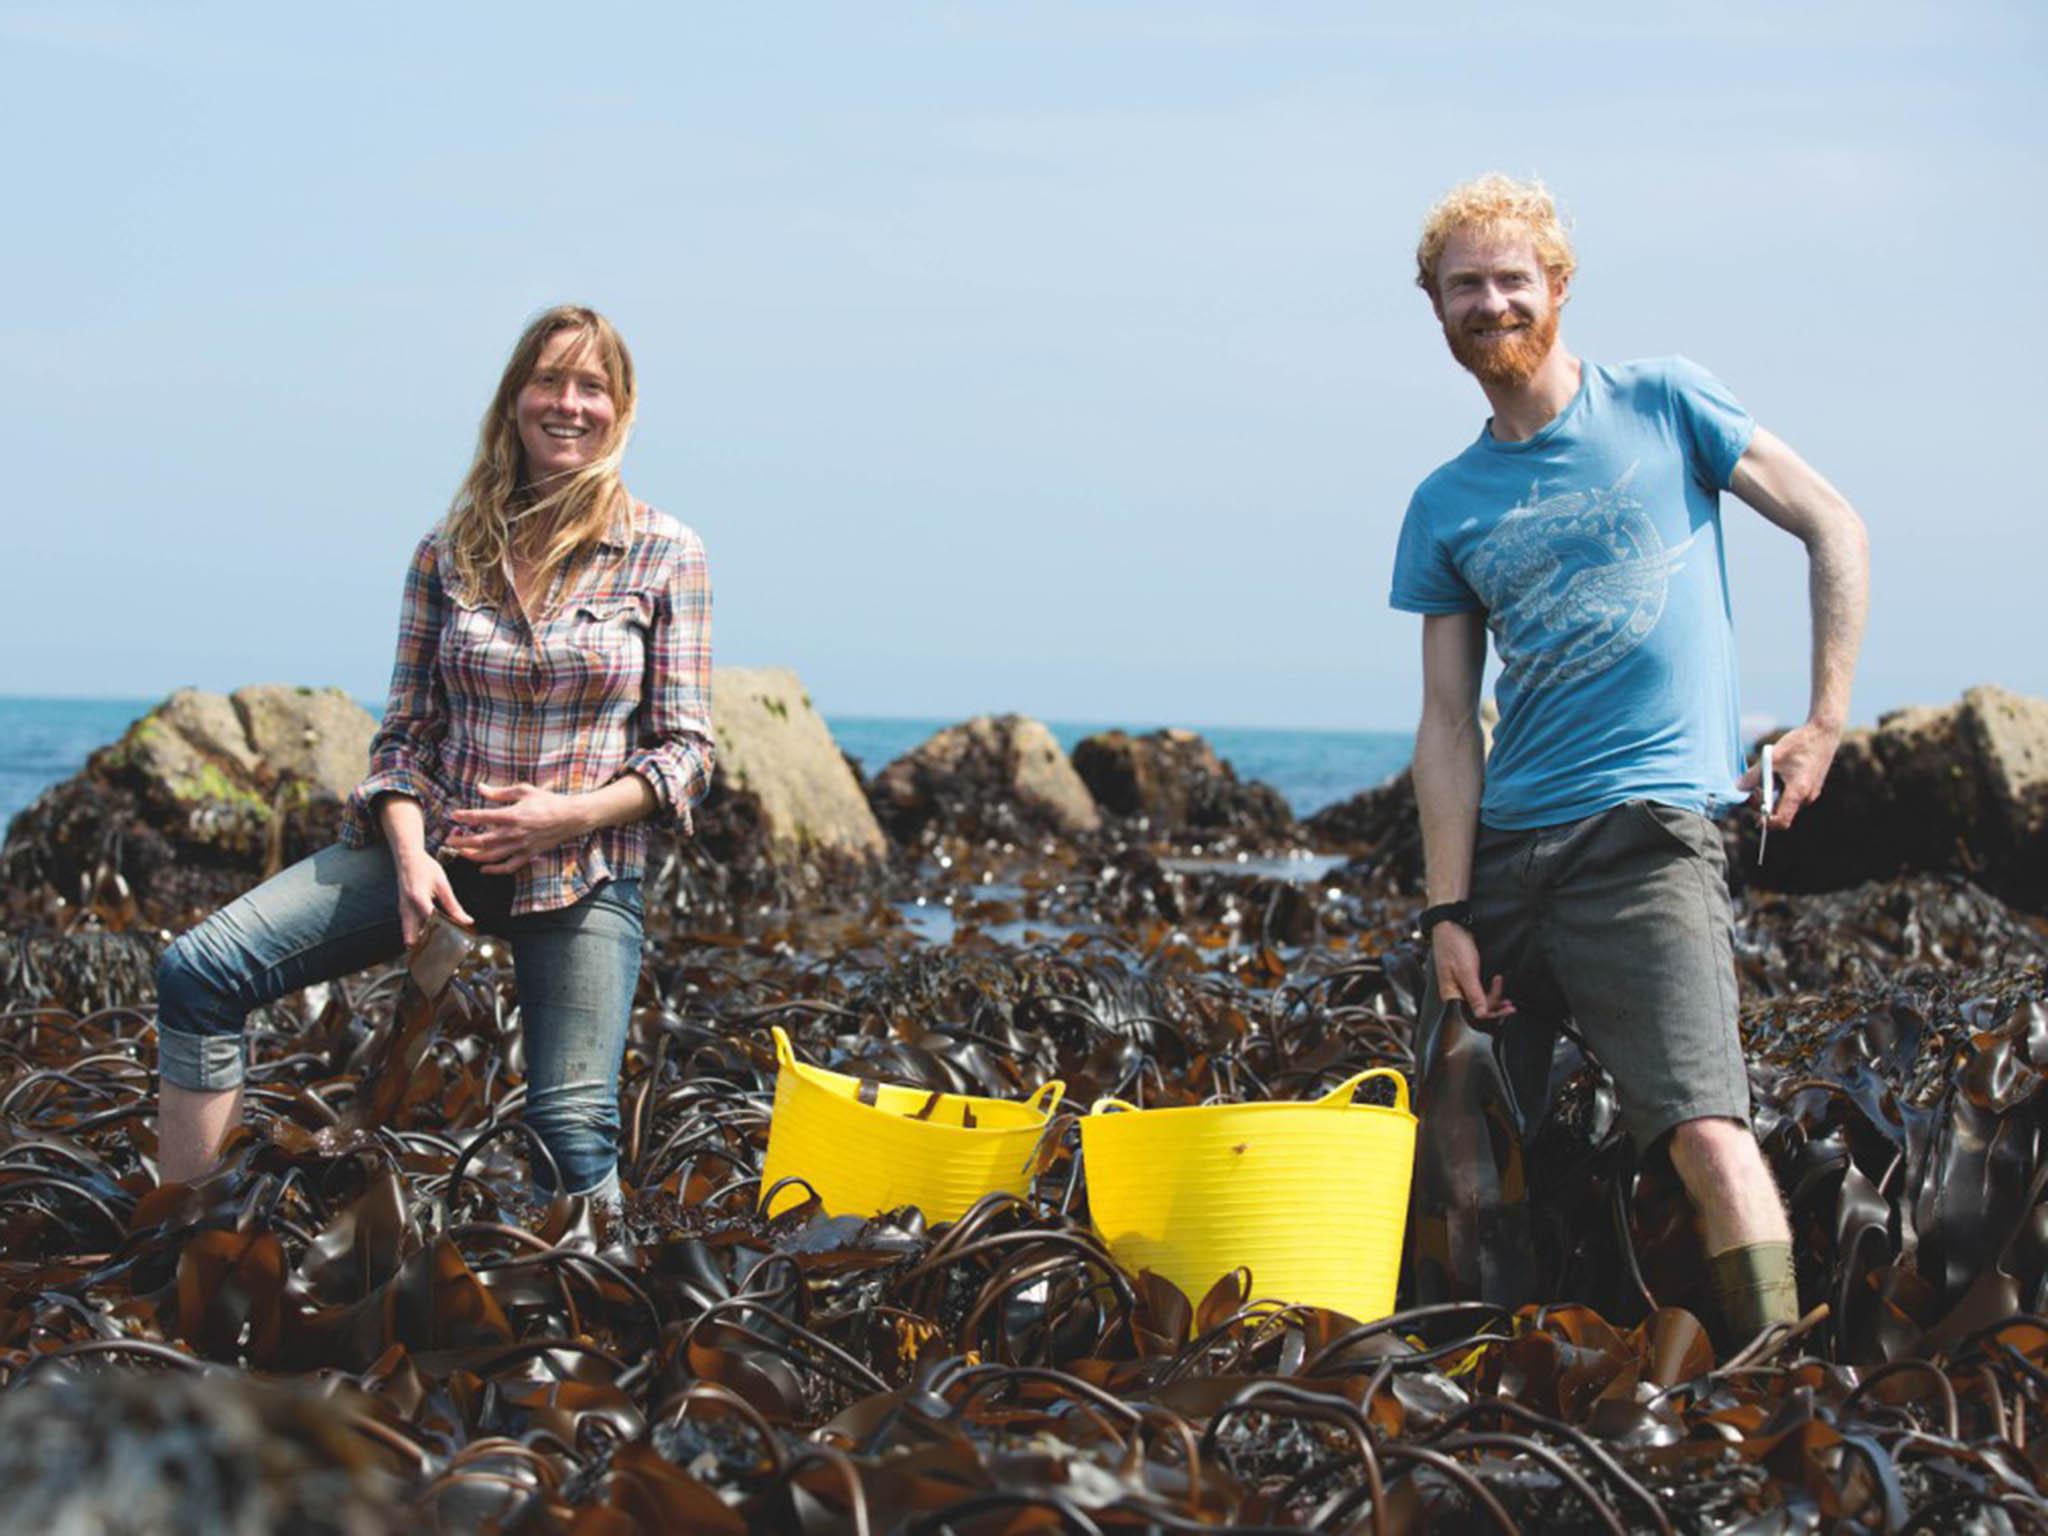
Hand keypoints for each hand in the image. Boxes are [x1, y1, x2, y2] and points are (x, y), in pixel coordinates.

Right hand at [394, 852, 473, 948]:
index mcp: (418, 898)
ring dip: (422, 942)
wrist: (407, 858)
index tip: (455, 943)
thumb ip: (453, 905)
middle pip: (413, 936)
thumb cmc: (425, 868)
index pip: (430, 922)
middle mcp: (407, 908)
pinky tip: (432, 938)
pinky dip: (419, 935)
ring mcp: (402, 911)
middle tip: (442, 956)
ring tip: (439, 951)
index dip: (442, 933)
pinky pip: (410, 928)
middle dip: (426, 947)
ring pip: (409, 934)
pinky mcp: (403, 911)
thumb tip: (467, 921)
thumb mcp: (443, 884)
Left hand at [443, 781, 585, 874]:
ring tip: (461, 853)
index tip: (453, 815)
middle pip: (481, 840)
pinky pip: (508, 866)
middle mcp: (513, 833)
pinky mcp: (528, 855)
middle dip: (461, 841)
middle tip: (448, 840)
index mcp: (511, 815)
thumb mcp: (523, 791)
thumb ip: (500, 792)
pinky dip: (494, 870)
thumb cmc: (547, 801)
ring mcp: (521, 846)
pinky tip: (483, 868)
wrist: (570, 817)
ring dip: (473, 856)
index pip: (481, 817)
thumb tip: (480, 788)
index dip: (464, 817)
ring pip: (491, 856)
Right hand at [1432, 922, 1514, 1020]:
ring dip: (1494, 996)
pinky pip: (1479, 990)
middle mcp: (1455, 992)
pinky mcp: (1466, 977)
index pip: (1472, 1013)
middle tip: (1509, 1000)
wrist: (1450, 925)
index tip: (1506, 1009)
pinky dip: (1490, 989)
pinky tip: (1497, 983)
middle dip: (1495, 1003)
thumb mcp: (1466, 970)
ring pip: (1480, 999)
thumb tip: (1481, 1014)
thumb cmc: (1453, 945)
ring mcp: (1460, 985)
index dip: (1491, 1013)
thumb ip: (1474, 994)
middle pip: (1478, 1007)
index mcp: (1451, 994)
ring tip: (1503, 987)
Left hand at [1738, 719, 1840, 830]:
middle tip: (1752, 790)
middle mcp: (1807, 797)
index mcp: (1799, 791)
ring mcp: (1811, 793)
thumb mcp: (1771, 758)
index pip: (1782, 820)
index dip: (1767, 823)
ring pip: (1786, 804)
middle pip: (1781, 812)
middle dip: (1764, 806)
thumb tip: (1737, 788)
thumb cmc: (1800, 743)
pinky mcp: (1811, 787)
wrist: (1824, 732)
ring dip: (1772, 797)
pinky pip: (1792, 796)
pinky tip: (1775, 775)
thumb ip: (1753, 776)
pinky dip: (1780, 791)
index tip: (1755, 817)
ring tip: (1764, 778)